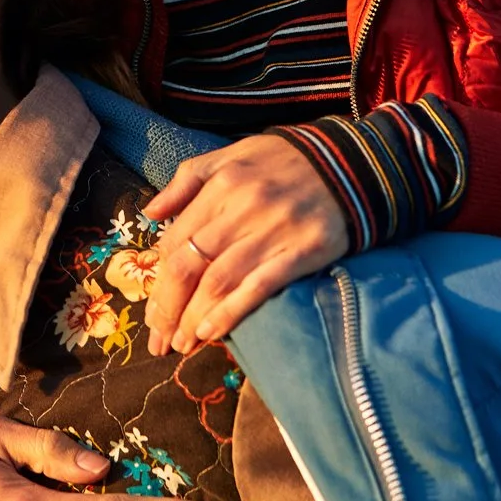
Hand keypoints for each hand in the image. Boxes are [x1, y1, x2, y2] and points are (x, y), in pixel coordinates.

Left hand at [142, 134, 347, 354]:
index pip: (175, 241)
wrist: (351, 164)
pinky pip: (259, 287)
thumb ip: (186, 181)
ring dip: (194, 318)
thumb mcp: (228, 156)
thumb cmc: (281, 160)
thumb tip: (149, 213)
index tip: (152, 312)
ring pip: (219, 281)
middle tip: (159, 340)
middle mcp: (241, 208)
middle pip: (190, 265)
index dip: (158, 281)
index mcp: (220, 185)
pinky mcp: (302, 252)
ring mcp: (272, 231)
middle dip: (168, 308)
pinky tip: (212, 332)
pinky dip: (231, 312)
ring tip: (182, 344)